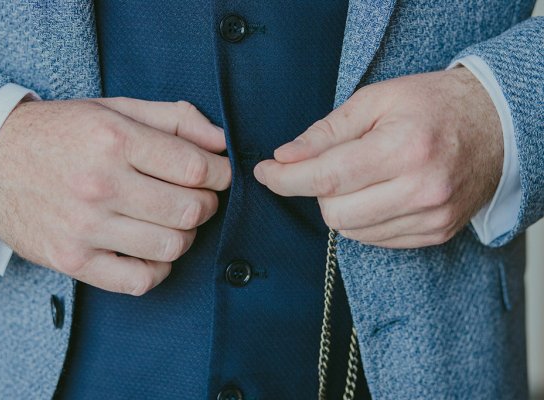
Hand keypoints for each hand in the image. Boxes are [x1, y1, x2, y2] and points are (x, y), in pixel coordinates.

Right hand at [0, 98, 230, 293]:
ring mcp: (84, 227)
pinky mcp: (73, 260)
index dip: (221, 175)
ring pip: (171, 246)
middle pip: (189, 210)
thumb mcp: (116, 109)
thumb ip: (175, 118)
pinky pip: (140, 281)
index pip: (195, 168)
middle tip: (198, 197)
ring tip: (172, 220)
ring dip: (185, 235)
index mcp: (113, 139)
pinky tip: (153, 249)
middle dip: (207, 204)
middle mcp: (99, 184)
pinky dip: (159, 269)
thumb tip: (222, 141)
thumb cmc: (62, 134)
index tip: (220, 176)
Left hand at [254, 68, 502, 247]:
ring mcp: (431, 217)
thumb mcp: (376, 100)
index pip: (327, 178)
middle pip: (335, 212)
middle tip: (328, 166)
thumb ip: (327, 131)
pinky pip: (376, 241)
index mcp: (403, 148)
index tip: (264, 172)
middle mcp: (420, 190)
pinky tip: (376, 195)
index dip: (286, 179)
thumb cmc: (432, 105)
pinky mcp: (436, 234)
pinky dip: (363, 220)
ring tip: (360, 177)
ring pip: (352, 232)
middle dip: (317, 191)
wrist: (496, 126)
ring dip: (340, 207)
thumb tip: (284, 157)